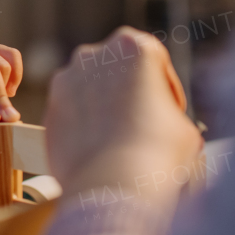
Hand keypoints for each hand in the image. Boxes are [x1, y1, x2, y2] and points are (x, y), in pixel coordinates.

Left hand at [44, 27, 201, 210]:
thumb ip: (170, 111)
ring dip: (106, 107)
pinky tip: (100, 149)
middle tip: (145, 124)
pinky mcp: (50, 108)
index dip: (167, 89)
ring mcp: (66, 81)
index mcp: (133, 47)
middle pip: (119, 71)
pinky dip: (85, 125)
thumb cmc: (157, 153)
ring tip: (121, 140)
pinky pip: (74, 113)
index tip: (170, 110)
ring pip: (93, 89)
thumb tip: (164, 124)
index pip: (155, 60)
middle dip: (131, 93)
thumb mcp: (184, 127)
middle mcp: (93, 55)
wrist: (111, 187)